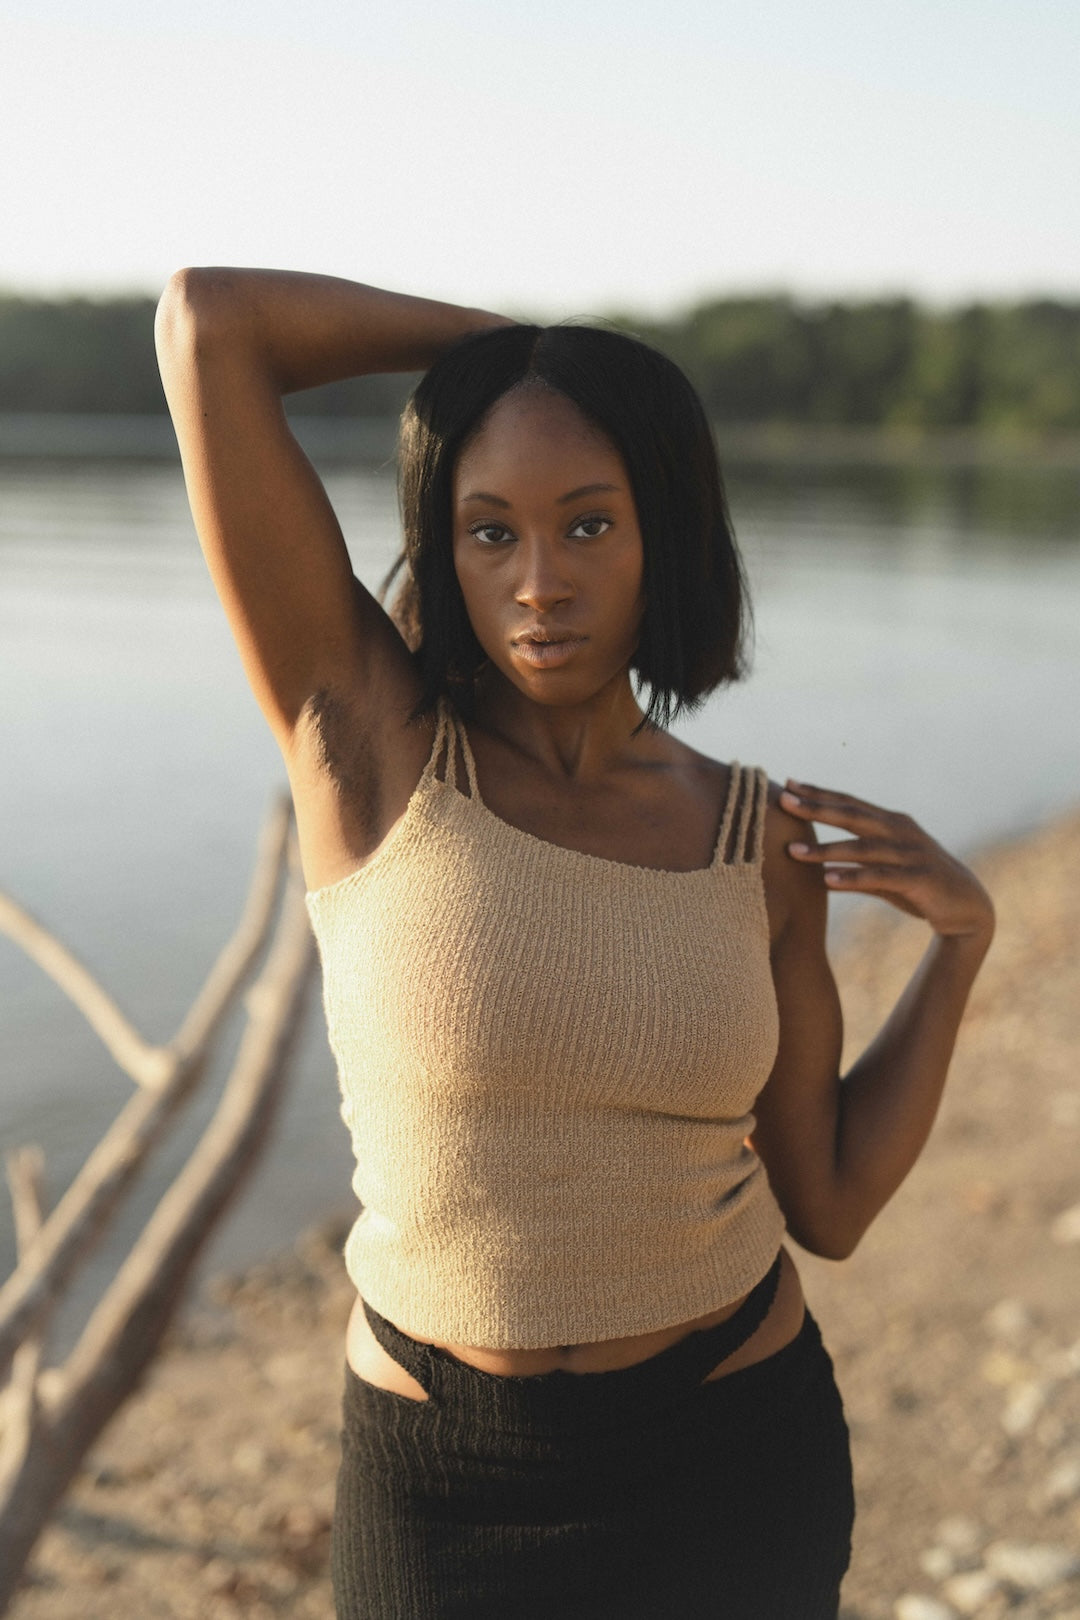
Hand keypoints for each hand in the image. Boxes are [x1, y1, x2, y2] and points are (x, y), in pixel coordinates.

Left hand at [780, 779, 995, 943]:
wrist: (968, 909)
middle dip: (816, 807)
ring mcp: (911, 853)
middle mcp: (901, 831)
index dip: (820, 793)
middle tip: (784, 801)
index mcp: (892, 823)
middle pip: (852, 815)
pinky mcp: (919, 878)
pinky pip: (880, 877)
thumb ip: (856, 865)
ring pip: (862, 848)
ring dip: (826, 849)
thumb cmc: (920, 887)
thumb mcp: (884, 873)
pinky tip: (827, 880)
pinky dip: (852, 878)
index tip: (788, 784)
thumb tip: (819, 868)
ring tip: (793, 852)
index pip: (850, 803)